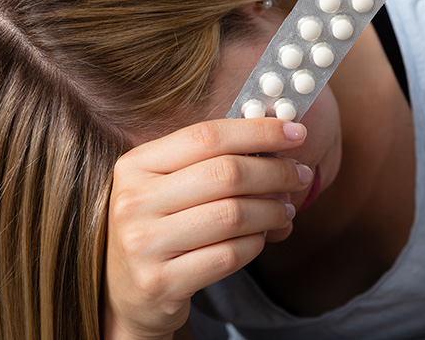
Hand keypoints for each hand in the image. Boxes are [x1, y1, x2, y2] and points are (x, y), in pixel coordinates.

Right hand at [103, 118, 311, 338]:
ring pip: (233, 215)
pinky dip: (256, 244)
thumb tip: (278, 140)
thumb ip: (211, 161)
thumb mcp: (167, 186)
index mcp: (135, 165)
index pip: (206, 136)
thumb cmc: (159, 227)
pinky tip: (261, 238)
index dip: (257, 131)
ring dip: (272, 211)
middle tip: (299, 175)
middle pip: (226, 174)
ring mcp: (143, 243)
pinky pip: (229, 255)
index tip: (294, 133)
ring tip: (284, 210)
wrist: (125, 292)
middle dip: (275, 172)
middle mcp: (133, 201)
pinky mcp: (161, 281)